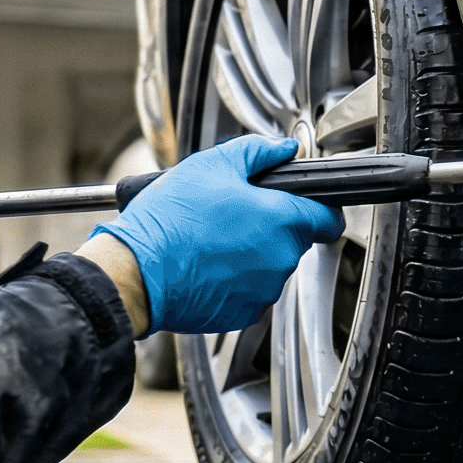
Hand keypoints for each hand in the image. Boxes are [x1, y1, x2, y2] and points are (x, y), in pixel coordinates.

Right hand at [91, 136, 343, 334]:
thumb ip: (257, 152)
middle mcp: (281, 259)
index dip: (321, 209)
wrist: (134, 271)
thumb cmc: (169, 221)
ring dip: (252, 256)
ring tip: (212, 242)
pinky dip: (234, 282)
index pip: (328, 218)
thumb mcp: (212, 166)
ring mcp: (264, 290)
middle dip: (272, 228)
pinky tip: (207, 267)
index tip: (313, 208)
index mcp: (282, 220)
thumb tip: (283, 149)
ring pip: (271, 267)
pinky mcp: (243, 314)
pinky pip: (250, 293)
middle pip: (294, 240)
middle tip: (234, 217)